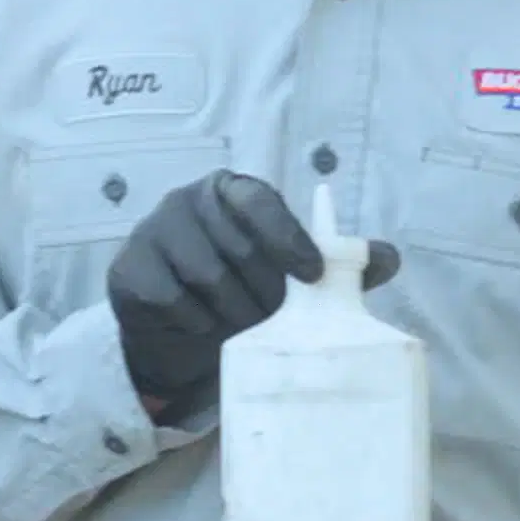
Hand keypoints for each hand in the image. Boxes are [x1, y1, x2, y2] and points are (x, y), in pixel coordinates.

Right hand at [105, 171, 397, 420]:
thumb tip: (389, 259)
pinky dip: (196, 320)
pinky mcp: (129, 268)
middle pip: (236, 246)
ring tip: (245, 326)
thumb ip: (339, 265)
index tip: (313, 275)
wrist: (180, 329)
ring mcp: (153, 230)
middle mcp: (189, 200)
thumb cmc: (243, 288)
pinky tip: (203, 325)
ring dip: (234, 311)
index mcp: (234, 191)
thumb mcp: (291, 276)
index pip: (259, 201)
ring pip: (206, 274)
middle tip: (276, 319)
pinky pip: (171, 297)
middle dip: (265, 292)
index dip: (286, 236)